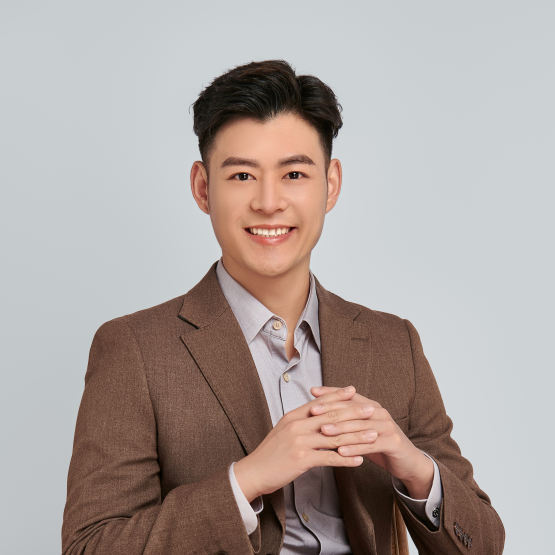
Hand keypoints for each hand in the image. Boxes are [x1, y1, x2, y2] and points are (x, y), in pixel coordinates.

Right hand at [234, 386, 367, 501]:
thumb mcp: (284, 430)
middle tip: (371, 409)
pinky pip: (329, 458)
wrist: (253, 472)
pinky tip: (360, 460)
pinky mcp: (301, 460)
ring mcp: (299, 442)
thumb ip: (300, 421)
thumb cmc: (270, 453)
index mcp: (293, 416)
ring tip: (373, 435)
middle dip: (354, 412)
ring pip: (334, 436)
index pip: (320, 402)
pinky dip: (346, 459)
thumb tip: (316, 414)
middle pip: (331, 415)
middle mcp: (297, 425)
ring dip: (356, 436)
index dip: (338, 395)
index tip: (353, 390)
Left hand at [311, 386, 433, 499]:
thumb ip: (345, 420)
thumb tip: (318, 412)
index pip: (348, 396)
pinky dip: (354, 448)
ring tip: (323, 432)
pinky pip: (370, 445)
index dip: (330, 393)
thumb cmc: (378, 444)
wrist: (407, 461)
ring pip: (359, 426)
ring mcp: (387, 426)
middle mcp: (379, 412)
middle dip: (331, 410)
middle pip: (351, 409)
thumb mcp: (361, 429)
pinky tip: (341, 452)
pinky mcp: (393, 442)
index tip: (312, 393)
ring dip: (340, 429)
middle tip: (312, 412)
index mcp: (370, 405)